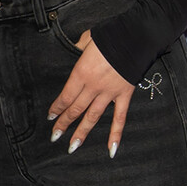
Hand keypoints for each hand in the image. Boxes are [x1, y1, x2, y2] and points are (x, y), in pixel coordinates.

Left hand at [48, 31, 133, 156]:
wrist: (136, 36)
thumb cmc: (109, 36)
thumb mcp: (87, 39)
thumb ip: (78, 47)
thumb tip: (74, 48)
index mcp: (81, 73)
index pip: (65, 97)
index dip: (57, 108)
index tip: (50, 117)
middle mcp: (93, 86)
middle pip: (75, 109)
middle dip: (64, 124)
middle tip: (55, 136)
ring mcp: (109, 93)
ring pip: (93, 117)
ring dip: (81, 133)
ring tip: (72, 146)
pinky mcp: (124, 95)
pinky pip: (120, 118)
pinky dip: (116, 134)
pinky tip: (110, 150)